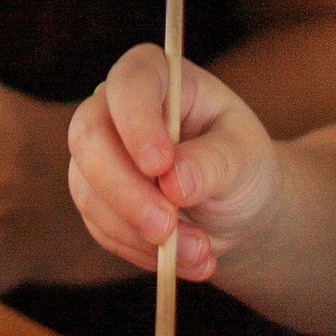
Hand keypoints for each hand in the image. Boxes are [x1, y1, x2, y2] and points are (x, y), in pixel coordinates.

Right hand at [67, 45, 279, 286]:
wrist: (236, 210)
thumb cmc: (242, 166)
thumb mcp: (246, 158)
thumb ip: (214, 162)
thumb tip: (175, 181)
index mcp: (158, 76)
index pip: (129, 82)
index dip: (136, 122)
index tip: (160, 166)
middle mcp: (115, 108)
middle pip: (89, 136)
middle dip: (126, 190)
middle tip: (167, 228)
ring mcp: (98, 154)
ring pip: (88, 189)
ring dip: (139, 232)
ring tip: (200, 255)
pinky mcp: (94, 198)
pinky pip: (100, 226)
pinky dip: (140, 250)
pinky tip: (184, 259)